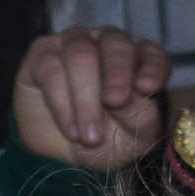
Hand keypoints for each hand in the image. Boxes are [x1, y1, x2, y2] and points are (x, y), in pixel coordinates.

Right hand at [11, 28, 174, 170]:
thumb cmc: (106, 139)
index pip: (152, 53)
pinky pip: (51, 68)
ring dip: (85, 97)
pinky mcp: (42, 55)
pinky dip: (62, 103)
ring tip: (90, 135)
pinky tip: (71, 129)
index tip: (147, 87)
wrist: (63, 151)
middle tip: (115, 102)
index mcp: (139, 59)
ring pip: (80, 53)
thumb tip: (127, 100)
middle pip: (115, 44)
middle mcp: (107, 44)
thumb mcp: (131, 138)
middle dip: (117, 75)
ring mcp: (74, 44)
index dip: (152, 67)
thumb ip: (139, 117)